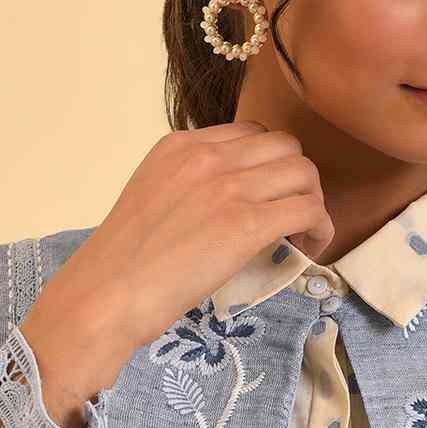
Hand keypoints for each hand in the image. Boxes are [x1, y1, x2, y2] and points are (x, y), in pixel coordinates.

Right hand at [17, 121, 335, 426]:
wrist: (108, 293)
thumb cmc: (123, 264)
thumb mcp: (152, 198)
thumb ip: (188, 188)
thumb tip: (224, 206)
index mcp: (181, 146)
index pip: (251, 134)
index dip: (270, 165)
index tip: (268, 197)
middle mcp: (208, 156)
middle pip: (285, 147)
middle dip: (297, 180)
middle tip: (291, 217)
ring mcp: (228, 187)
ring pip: (304, 174)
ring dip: (313, 203)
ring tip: (301, 236)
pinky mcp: (245, 223)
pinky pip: (307, 209)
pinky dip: (319, 228)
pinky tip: (307, 249)